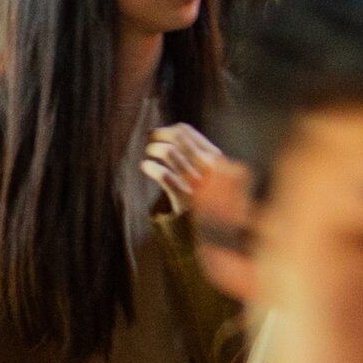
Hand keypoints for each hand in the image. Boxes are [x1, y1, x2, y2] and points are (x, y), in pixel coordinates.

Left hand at [143, 124, 254, 245]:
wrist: (216, 232)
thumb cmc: (206, 198)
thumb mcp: (207, 173)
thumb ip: (191, 154)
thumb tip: (160, 133)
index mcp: (214, 156)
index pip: (186, 132)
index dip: (166, 130)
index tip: (155, 134)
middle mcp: (209, 166)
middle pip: (177, 138)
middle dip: (159, 137)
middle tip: (149, 143)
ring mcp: (199, 181)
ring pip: (171, 152)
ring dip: (154, 149)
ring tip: (148, 155)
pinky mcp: (187, 198)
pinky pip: (165, 175)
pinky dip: (152, 168)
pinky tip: (146, 167)